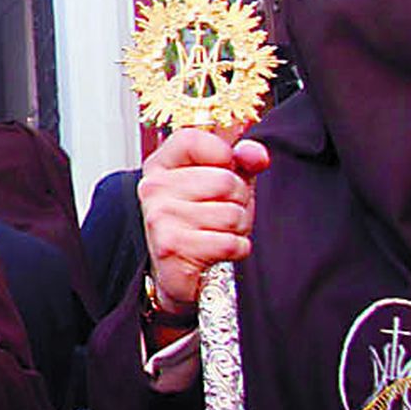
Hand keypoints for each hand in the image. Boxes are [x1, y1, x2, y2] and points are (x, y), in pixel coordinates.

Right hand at [138, 129, 269, 309]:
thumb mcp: (221, 183)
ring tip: (219, 233)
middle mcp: (154, 188)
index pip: (194, 139)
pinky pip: (228, 243)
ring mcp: (160, 217)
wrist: (177, 270)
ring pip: (231, 215)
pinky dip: (235, 250)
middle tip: (223, 213)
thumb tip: (256, 155)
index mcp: (161, 166)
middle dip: (239, 201)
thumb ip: (241, 162)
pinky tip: (217, 251)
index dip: (222, 153)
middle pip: (225, 180)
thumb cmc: (199, 222)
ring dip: (238, 228)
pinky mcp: (171, 247)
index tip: (224, 168)